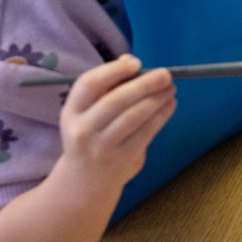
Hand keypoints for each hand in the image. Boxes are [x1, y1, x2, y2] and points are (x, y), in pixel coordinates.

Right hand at [57, 55, 175, 185]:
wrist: (84, 181)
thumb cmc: (91, 136)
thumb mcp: (87, 113)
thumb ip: (106, 87)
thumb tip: (130, 60)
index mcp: (71, 112)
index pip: (88, 84)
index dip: (113, 70)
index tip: (136, 63)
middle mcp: (82, 129)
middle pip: (116, 101)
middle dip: (144, 85)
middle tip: (166, 74)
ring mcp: (101, 147)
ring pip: (134, 117)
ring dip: (157, 100)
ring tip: (171, 88)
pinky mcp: (122, 159)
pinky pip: (146, 133)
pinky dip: (161, 116)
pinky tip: (170, 105)